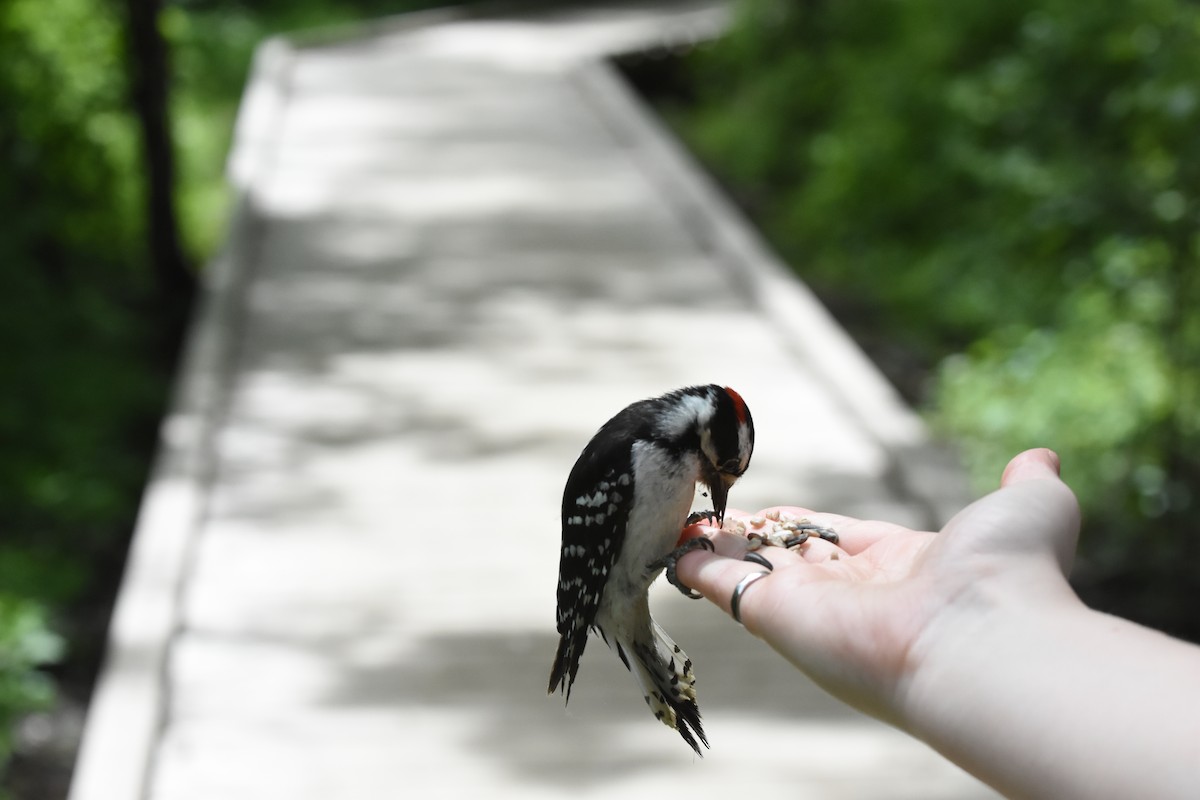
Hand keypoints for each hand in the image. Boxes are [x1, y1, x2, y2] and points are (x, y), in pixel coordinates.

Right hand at [676, 448, 1081, 727]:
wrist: (985, 638)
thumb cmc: (1010, 574)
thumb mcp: (1029, 506)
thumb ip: (1025, 479)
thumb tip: (1037, 456)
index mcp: (902, 566)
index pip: (838, 539)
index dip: (804, 524)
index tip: (774, 508)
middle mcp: (852, 593)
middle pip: (788, 558)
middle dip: (753, 536)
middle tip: (715, 513)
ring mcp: (810, 607)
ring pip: (750, 570)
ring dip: (716, 546)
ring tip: (677, 520)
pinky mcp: (775, 616)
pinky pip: (723, 585)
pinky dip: (694, 566)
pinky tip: (671, 549)